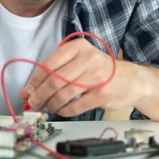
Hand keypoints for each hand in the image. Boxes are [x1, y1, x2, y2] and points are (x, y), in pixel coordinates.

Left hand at [19, 39, 151, 116]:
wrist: (132, 80)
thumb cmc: (100, 70)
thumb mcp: (78, 62)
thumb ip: (55, 72)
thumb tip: (29, 91)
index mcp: (78, 47)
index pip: (49, 64)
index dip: (35, 80)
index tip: (26, 91)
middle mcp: (88, 58)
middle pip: (55, 80)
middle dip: (40, 95)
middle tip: (33, 103)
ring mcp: (97, 76)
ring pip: (64, 94)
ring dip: (52, 104)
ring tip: (49, 107)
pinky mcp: (103, 93)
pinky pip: (76, 106)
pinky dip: (65, 111)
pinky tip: (62, 111)